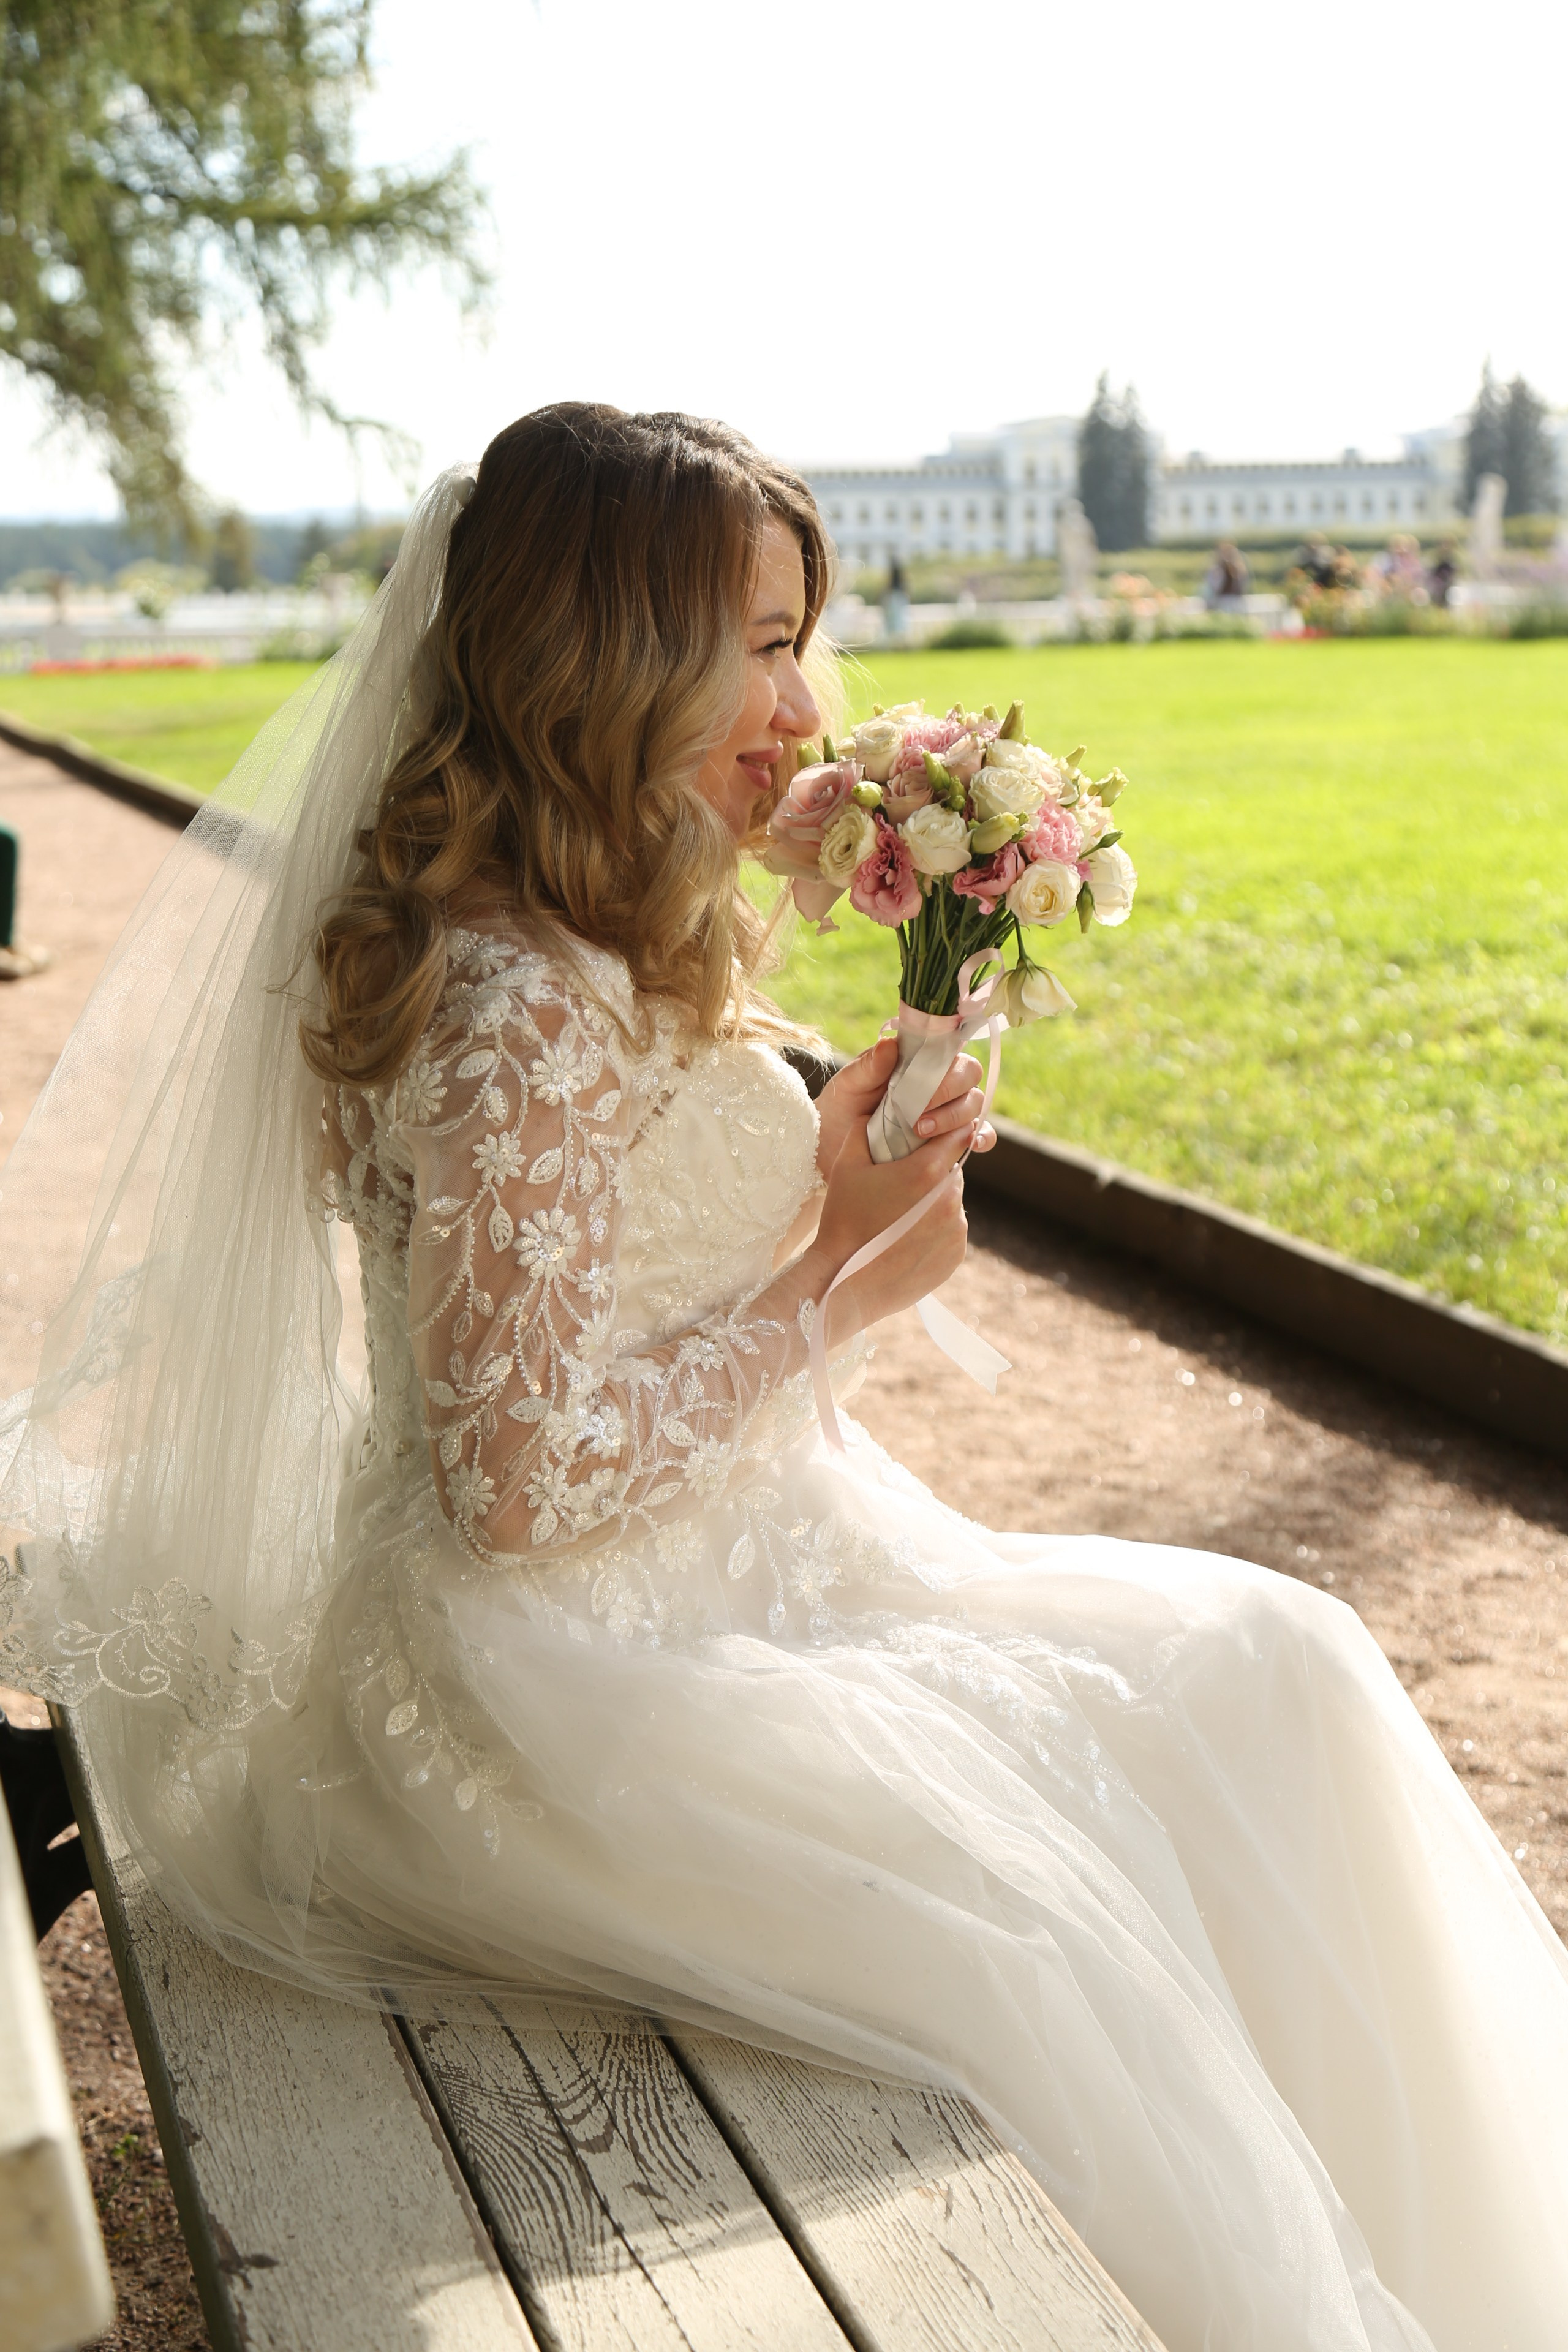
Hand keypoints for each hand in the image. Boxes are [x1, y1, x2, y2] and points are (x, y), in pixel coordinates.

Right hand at [803, 1112, 970, 1331]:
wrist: (844, 1284)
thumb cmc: (842, 1221)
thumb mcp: (846, 1165)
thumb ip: (864, 1129)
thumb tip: (876, 1110)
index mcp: (927, 1171)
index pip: (956, 1134)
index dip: (944, 1131)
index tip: (931, 1135)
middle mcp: (949, 1199)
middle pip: (953, 1170)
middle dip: (934, 1171)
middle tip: (904, 1181)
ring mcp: (956, 1230)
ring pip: (952, 1202)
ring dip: (935, 1201)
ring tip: (901, 1215)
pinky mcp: (955, 1255)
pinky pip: (951, 1232)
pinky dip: (936, 1231)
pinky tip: (907, 1238)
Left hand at [815, 1036, 994, 1177]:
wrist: (834, 1149)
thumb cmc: (841, 1109)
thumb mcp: (848, 1086)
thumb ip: (868, 1066)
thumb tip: (890, 1044)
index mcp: (917, 1060)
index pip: (947, 1048)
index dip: (944, 1058)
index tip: (922, 1076)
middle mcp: (939, 1082)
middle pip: (968, 1074)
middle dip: (947, 1090)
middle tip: (918, 1110)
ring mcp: (948, 1109)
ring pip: (974, 1102)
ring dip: (955, 1116)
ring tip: (921, 1131)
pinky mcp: (953, 1139)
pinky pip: (981, 1133)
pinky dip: (982, 1137)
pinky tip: (970, 1144)